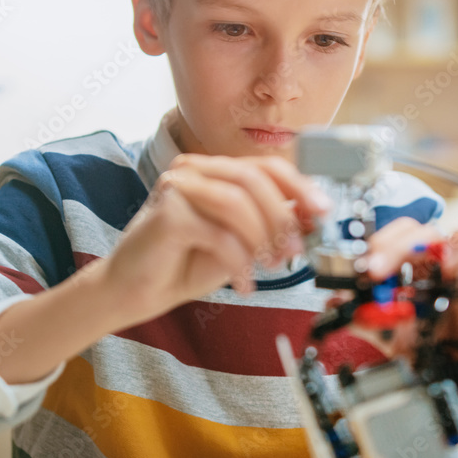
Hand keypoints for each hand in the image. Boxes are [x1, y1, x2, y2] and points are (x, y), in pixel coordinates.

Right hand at [93, 153, 329, 330]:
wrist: (134, 291)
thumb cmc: (186, 264)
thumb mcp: (241, 242)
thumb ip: (270, 224)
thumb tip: (311, 216)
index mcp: (217, 172)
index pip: (266, 166)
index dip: (300, 186)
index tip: (323, 212)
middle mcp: (196, 170)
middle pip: (254, 178)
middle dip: (283, 216)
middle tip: (295, 250)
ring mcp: (178, 186)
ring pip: (237, 201)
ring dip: (262, 238)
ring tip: (270, 267)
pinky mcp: (166, 212)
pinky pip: (217, 232)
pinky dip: (238, 261)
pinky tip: (243, 282)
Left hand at [359, 218, 457, 377]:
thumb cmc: (438, 358)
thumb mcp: (398, 339)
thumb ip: (370, 320)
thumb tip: (335, 303)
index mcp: (429, 271)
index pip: (410, 234)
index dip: (386, 243)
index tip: (365, 268)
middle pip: (442, 227)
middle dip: (408, 240)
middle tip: (381, 267)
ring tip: (449, 252)